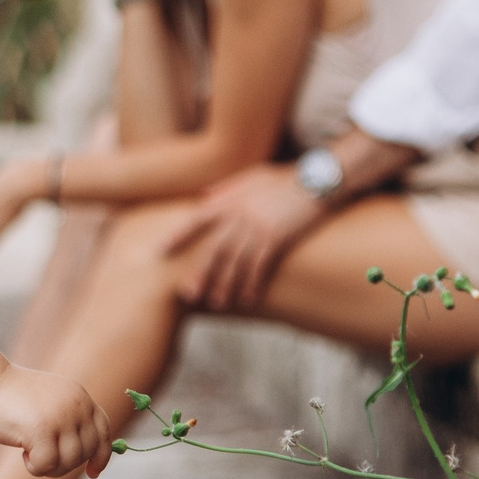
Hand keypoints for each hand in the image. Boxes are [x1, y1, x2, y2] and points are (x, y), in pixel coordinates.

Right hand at [0, 363, 111, 478]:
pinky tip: (23, 454)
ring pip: (70, 461)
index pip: (104, 431)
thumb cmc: (15, 397)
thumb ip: (71, 420)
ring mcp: (61, 417)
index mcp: (81, 397)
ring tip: (31, 455)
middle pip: (87, 451)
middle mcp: (76, 405)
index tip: (92, 472)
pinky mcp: (42, 430)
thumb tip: (88, 456)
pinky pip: (48, 464)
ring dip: (50, 467)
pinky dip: (35, 467)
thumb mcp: (53, 401)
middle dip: (66, 464)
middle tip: (44, 460)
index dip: (101, 456)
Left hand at [166, 164, 322, 312]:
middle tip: (189, 294)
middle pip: (212, 248)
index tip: (161, 250)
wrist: (316, 180)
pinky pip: (258, 266)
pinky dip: (251, 284)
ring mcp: (257, 227)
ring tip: (218, 302)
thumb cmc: (284, 179)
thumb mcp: (252, 176)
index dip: (177, 235)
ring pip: (234, 262)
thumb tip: (203, 197)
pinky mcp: (276, 238)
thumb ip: (226, 188)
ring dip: (225, 284)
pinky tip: (247, 298)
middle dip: (199, 272)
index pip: (196, 219)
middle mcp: (239, 215)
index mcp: (230, 200)